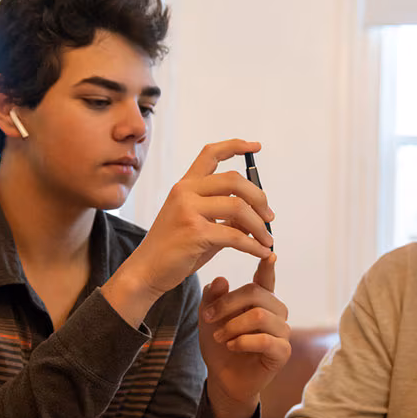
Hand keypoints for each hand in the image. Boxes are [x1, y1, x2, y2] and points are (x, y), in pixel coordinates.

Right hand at [102, 140, 273, 326]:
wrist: (146, 272)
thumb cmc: (175, 250)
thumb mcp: (199, 224)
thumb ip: (224, 215)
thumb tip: (257, 215)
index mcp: (185, 186)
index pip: (211, 154)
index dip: (236, 146)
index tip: (257, 146)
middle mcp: (185, 192)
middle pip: (234, 180)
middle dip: (259, 197)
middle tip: (270, 216)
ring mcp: (188, 210)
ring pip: (239, 207)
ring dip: (260, 225)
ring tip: (268, 240)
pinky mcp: (195, 232)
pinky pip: (236, 236)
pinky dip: (254, 246)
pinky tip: (262, 253)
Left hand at [200, 254, 290, 417]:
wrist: (222, 378)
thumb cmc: (218, 345)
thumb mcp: (208, 318)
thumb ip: (213, 298)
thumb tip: (221, 279)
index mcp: (261, 301)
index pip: (266, 279)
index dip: (268, 265)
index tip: (269, 253)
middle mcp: (275, 313)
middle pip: (256, 294)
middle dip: (228, 304)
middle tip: (208, 317)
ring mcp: (282, 332)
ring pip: (260, 316)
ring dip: (233, 326)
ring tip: (219, 337)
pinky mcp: (282, 352)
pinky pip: (266, 340)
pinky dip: (243, 342)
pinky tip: (231, 346)